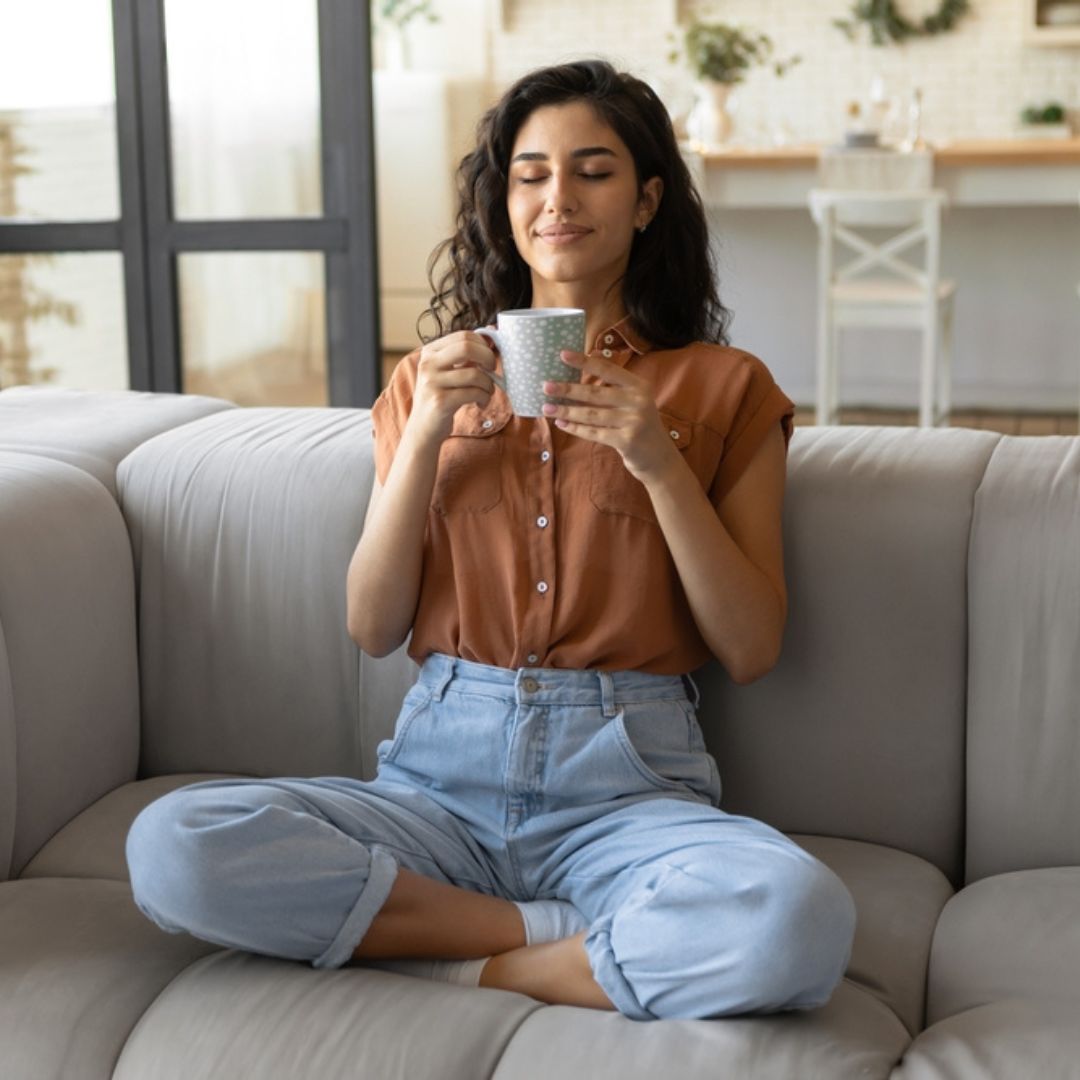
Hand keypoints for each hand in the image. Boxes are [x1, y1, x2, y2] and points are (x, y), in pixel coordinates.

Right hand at [408, 331, 498, 444]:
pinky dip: (484, 398)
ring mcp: (432, 383)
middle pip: (467, 347)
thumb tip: (491, 336)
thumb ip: (463, 356)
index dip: (483, 345)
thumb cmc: (441, 397)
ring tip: (486, 393)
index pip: (463, 336)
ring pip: (475, 374)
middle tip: (492, 371)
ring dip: (488, 385)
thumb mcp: (446, 372)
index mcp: (430, 352)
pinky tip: (480, 403)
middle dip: (488, 358)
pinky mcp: (440, 401)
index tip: (488, 359)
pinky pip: (474, 393)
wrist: (423, 428)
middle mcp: (428, 364)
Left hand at [540, 351, 681, 484]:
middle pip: (595, 393)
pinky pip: (594, 433)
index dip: (584, 362)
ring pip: (591, 414)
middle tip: (546, 386)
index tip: (562, 354)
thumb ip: (614, 386)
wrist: (659, 457)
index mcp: (639, 385)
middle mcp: (638, 401)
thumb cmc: (639, 424)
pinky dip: (575, 428)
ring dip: (566, 410)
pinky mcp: (626, 441)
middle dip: (568, 390)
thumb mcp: (634, 400)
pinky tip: (561, 423)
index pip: (607, 369)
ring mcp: (633, 421)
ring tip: (547, 407)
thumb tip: (583, 368)